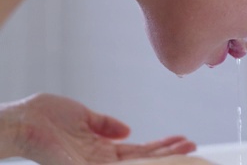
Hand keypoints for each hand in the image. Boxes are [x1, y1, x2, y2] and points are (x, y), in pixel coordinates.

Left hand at [0, 93, 196, 164]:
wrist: (23, 119)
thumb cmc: (44, 116)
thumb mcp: (84, 116)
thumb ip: (105, 124)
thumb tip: (127, 130)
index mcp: (100, 149)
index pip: (138, 151)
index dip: (161, 146)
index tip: (182, 138)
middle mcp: (101, 161)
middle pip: (143, 159)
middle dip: (169, 153)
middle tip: (193, 145)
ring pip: (137, 164)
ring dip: (163, 156)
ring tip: (187, 148)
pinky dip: (143, 162)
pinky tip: (160, 158)